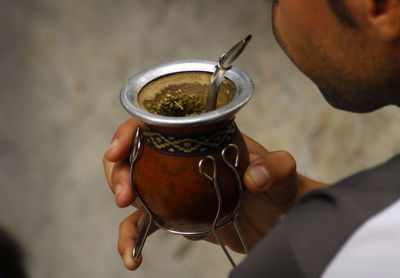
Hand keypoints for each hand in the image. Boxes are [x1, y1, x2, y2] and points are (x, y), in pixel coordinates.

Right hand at [103, 117, 327, 269]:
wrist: (277, 221)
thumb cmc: (278, 190)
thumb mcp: (282, 174)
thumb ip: (276, 169)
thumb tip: (254, 178)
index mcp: (200, 136)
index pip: (156, 124)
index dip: (130, 132)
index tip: (118, 150)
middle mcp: (181, 158)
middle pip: (135, 154)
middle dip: (118, 170)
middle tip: (123, 195)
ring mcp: (173, 187)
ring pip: (134, 187)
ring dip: (122, 201)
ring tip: (126, 224)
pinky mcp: (173, 214)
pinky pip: (144, 223)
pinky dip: (133, 239)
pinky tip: (133, 257)